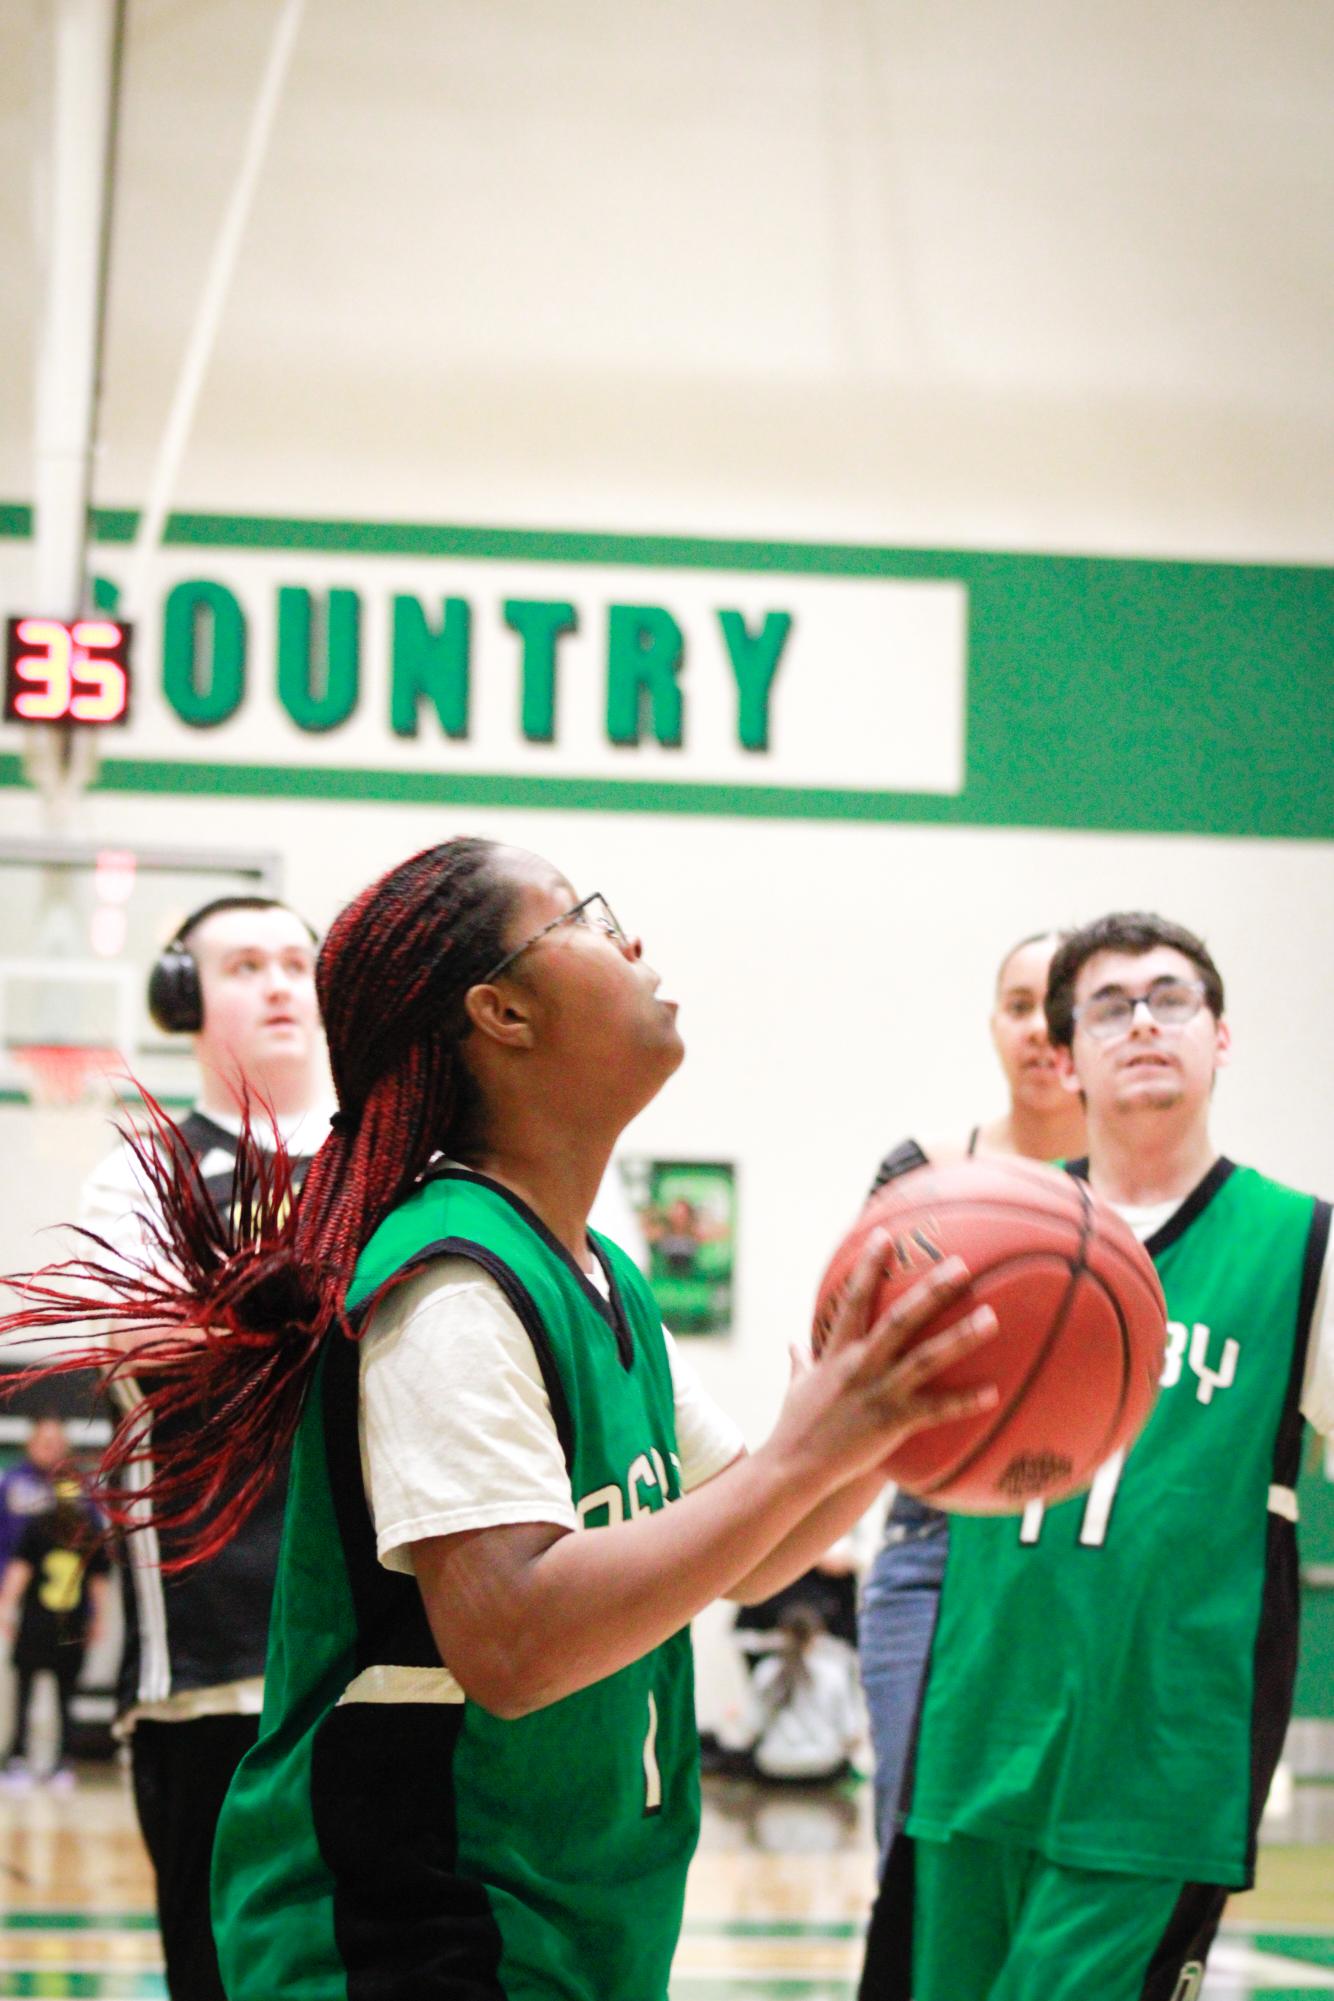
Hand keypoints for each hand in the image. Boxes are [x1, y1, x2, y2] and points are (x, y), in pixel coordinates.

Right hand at [772, 1236, 998, 1497]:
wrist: (793, 1466)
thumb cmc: (795, 1426)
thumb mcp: (796, 1386)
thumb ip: (800, 1362)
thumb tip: (793, 1345)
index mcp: (837, 1351)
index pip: (853, 1299)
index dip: (868, 1266)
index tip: (885, 1236)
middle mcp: (861, 1365)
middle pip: (901, 1319)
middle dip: (932, 1291)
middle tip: (961, 1266)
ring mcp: (879, 1393)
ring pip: (926, 1358)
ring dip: (960, 1337)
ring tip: (992, 1318)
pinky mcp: (893, 1423)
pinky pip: (935, 1410)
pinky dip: (964, 1401)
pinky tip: (994, 1392)